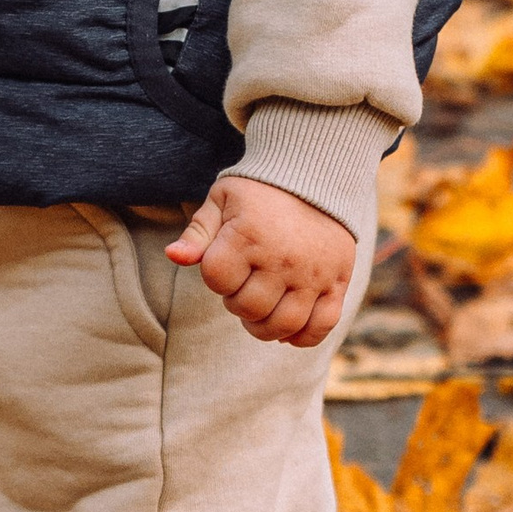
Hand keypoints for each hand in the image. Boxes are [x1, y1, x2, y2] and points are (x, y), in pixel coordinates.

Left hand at [168, 176, 354, 346]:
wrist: (316, 175)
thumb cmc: (260, 190)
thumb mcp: (222, 199)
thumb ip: (198, 232)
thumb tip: (174, 256)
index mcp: (249, 236)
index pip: (217, 280)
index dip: (215, 278)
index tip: (226, 263)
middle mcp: (283, 259)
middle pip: (248, 308)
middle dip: (237, 302)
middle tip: (244, 285)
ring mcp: (314, 274)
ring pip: (283, 324)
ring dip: (264, 327)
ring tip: (261, 310)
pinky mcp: (338, 281)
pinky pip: (321, 325)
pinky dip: (302, 337)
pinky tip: (288, 329)